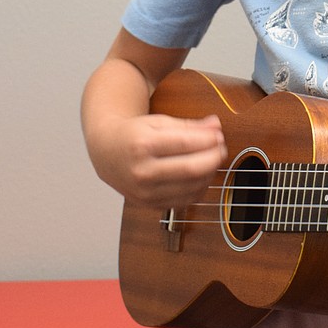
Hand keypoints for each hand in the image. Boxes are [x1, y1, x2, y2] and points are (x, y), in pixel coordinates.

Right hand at [89, 112, 226, 207]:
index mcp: (142, 145)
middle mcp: (142, 171)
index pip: (186, 143)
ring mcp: (145, 192)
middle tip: (221, 147)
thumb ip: (189, 125)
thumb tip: (216, 126)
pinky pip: (186, 200)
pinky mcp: (150, 205)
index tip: (218, 134)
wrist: (106, 153)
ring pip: (192, 187)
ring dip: (210, 173)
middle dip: (214, 157)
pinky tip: (201, 175)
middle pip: (192, 169)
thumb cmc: (134, 134)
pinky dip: (200, 187)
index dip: (209, 139)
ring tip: (212, 159)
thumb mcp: (158, 122)